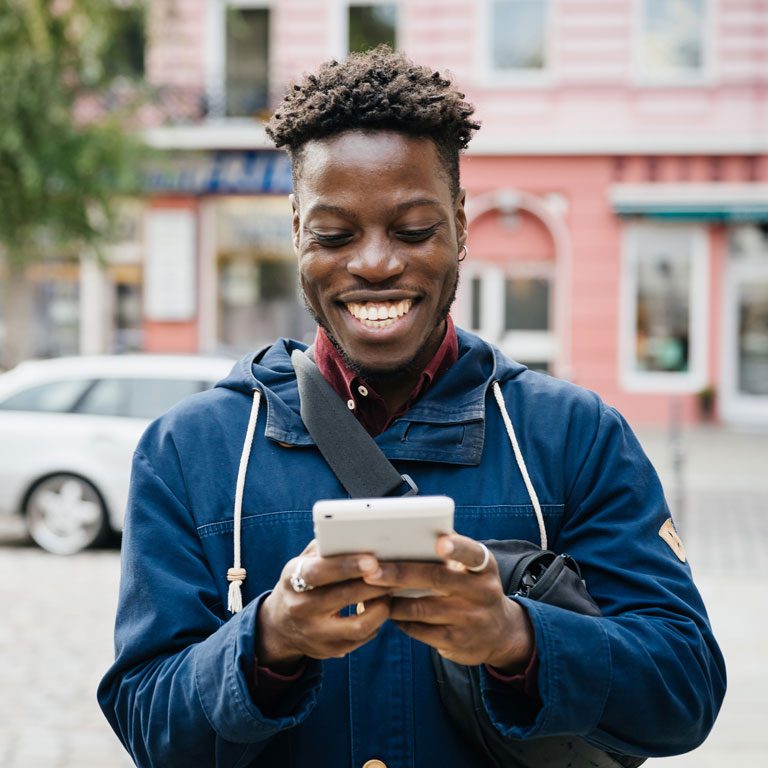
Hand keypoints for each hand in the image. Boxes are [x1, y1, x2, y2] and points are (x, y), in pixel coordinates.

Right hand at [256, 540, 391, 671]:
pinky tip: (379, 607)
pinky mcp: (329, 651)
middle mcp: (300, 609)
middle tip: (395, 572)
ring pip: (358, 625)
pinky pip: (362, 638)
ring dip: (381, 606)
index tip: (372, 560)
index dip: (346, 566)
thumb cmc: (303, 582)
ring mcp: (314, 633)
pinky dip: (376, 621)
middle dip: (375, 584)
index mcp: (292, 580)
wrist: (281, 625)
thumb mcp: (304, 562)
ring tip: (389, 591)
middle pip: (344, 597)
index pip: (318, 572)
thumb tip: (356, 535)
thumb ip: (325, 548)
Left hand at [363, 533, 533, 673]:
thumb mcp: (472, 569)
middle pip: (436, 579)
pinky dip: (399, 619)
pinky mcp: (456, 642)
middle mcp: (482, 592)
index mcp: (484, 567)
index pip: (472, 553)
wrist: (500, 634)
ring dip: (392, 600)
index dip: (457, 548)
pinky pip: (419, 630)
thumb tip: (408, 529)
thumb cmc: (472, 588)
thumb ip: (449, 550)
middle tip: (371, 570)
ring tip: (370, 591)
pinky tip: (386, 611)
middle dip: (400, 573)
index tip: (439, 543)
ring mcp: (470, 619)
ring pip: (422, 608)